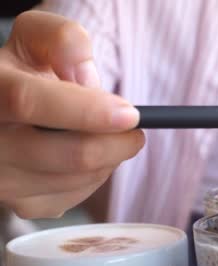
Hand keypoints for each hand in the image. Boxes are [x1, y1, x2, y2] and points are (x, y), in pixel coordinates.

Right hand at [0, 11, 142, 218]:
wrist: (2, 109)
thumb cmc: (23, 71)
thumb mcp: (36, 39)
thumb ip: (64, 40)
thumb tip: (86, 78)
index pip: (28, 102)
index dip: (86, 110)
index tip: (130, 114)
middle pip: (68, 154)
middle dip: (116, 142)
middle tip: (135, 127)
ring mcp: (1, 180)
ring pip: (80, 179)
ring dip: (109, 158)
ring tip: (106, 135)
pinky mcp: (21, 206)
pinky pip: (78, 196)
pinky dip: (96, 176)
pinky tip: (88, 155)